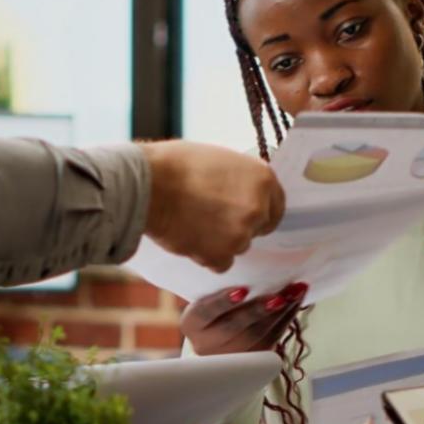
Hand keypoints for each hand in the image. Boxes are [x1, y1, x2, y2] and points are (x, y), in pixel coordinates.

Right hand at [141, 142, 284, 270]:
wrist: (147, 184)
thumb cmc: (176, 164)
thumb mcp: (221, 160)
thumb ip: (240, 180)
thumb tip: (242, 193)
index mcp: (263, 179)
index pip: (276, 205)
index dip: (259, 210)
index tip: (244, 212)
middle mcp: (258, 208)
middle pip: (257, 228)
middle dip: (238, 225)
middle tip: (211, 215)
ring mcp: (240, 235)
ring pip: (238, 246)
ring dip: (221, 241)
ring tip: (194, 222)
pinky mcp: (220, 255)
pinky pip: (221, 263)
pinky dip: (207, 255)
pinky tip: (190, 237)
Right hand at [180, 284, 305, 355]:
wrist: (214, 338)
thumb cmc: (210, 308)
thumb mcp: (205, 297)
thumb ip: (217, 286)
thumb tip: (246, 267)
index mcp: (192, 324)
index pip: (205, 312)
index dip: (223, 302)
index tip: (241, 291)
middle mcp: (207, 344)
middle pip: (235, 327)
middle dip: (259, 310)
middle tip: (279, 296)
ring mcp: (231, 355)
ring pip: (258, 335)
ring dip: (280, 312)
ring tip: (295, 292)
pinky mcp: (252, 359)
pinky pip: (273, 338)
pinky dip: (287, 318)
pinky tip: (295, 302)